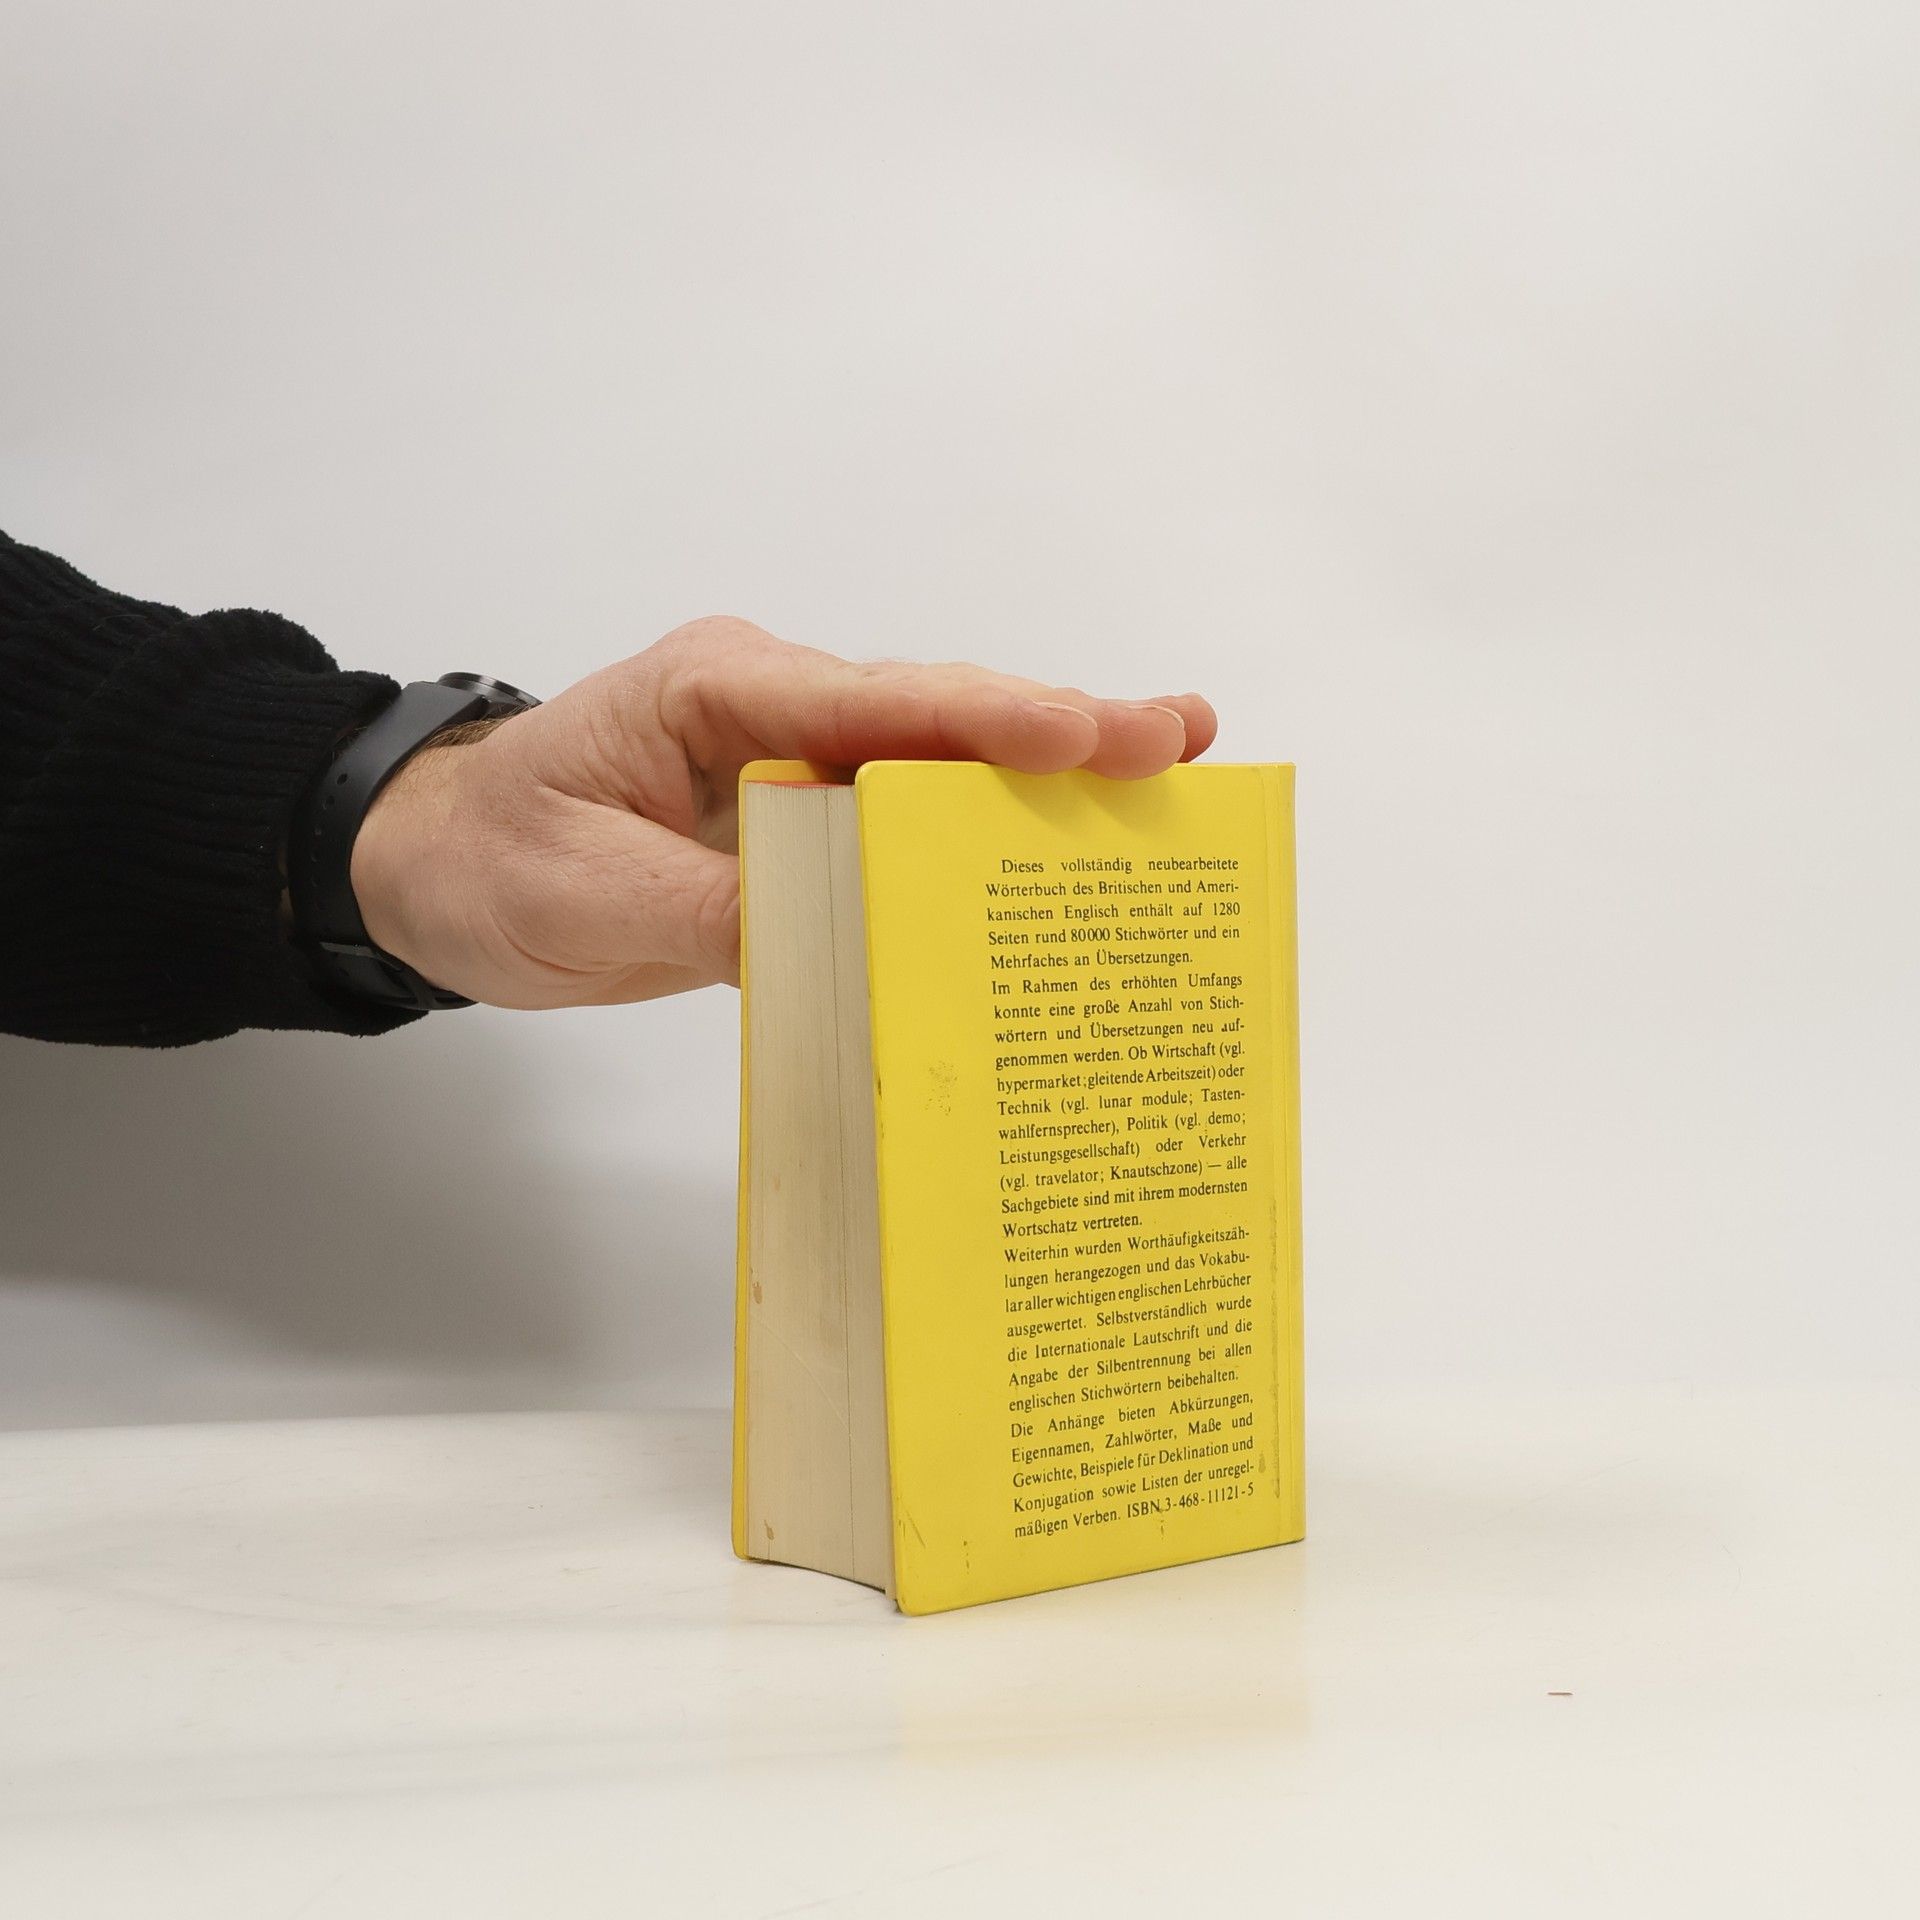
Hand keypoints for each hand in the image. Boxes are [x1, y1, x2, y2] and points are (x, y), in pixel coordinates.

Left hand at [350, 617, 1217, 1008]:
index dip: (986, 719)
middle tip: (1180, 737)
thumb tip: (851, 937)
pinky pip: (902, 819)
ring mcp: (791, 757)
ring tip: (1165, 770)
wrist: (433, 870)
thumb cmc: (492, 862)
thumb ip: (714, 912)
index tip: (1088, 732)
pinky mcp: (798, 815)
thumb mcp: (587, 900)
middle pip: (931, 714)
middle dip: (1057, 728)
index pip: (869, 701)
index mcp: (718, 693)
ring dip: (1041, 773)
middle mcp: (772, 707)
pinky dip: (981, 833)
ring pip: (934, 759)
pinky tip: (1057, 850)